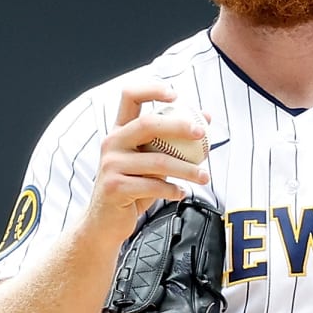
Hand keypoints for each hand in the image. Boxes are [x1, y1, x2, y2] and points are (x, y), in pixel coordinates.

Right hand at [80, 80, 211, 246]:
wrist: (105, 222)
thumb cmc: (132, 187)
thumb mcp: (149, 161)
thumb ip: (171, 141)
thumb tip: (206, 117)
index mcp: (120, 131)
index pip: (130, 96)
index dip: (153, 89)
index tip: (176, 96)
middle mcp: (112, 143)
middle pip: (147, 124)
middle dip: (179, 126)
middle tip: (201, 134)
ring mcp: (110, 165)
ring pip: (158, 160)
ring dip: (187, 169)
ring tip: (204, 177)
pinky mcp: (114, 187)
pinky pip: (153, 185)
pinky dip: (173, 190)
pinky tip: (181, 193)